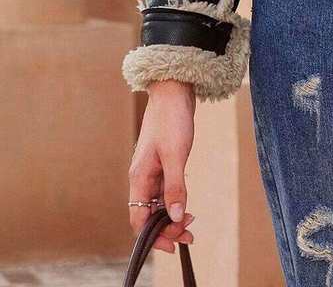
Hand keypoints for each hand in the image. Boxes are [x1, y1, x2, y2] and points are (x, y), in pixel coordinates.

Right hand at [128, 80, 196, 252]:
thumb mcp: (176, 154)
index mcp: (139, 177)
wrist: (174, 91)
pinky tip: (185, 203)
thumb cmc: (172, 119)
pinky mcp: (162, 162)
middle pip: (148, 213)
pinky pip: (164, 189)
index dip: (154, 236)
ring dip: (171, 215)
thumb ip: (175, 186)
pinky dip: (173, 200)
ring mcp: (152, 169)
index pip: (139, 219)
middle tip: (189, 235)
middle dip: (166, 228)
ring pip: (157, 202)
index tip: (174, 245)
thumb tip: (174, 216)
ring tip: (190, 222)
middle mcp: (142, 176)